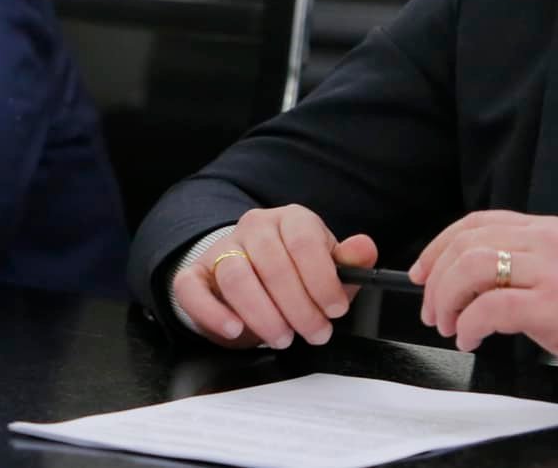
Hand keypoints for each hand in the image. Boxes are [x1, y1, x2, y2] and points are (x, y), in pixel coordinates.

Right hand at [170, 205, 377, 350]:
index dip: (323, 280)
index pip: (305, 242)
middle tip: (314, 334)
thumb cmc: (295, 276)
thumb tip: (365, 248)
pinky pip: (192, 289)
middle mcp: (254, 227)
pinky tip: (235, 330)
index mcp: (291, 220)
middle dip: (298, 307)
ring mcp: (222, 249)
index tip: (335, 310)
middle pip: (273, 263)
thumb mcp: (327, 270)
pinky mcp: (193, 274)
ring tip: (282, 337)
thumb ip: (349, 264)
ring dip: (263, 314)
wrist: (251, 278)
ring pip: (236, 275)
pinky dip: (212, 313)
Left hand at [409, 211, 557, 401]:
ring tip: (449, 325)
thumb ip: (530, 267)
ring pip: (472, 269)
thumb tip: (481, 284)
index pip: (478, 223)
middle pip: (467, 243)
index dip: (440, 245)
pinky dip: (469, 326)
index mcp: (550, 232)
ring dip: (447, 300)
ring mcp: (550, 273)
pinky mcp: (553, 307)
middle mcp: (547, 244)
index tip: (424, 270)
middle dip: (437, 278)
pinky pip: (490, 309)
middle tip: (431, 308)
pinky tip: (471, 340)